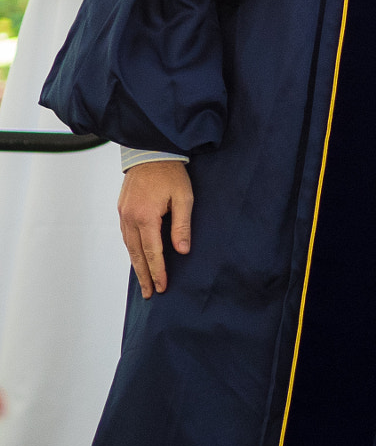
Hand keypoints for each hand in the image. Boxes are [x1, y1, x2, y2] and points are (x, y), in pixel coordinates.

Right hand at [118, 160, 192, 297]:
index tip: (162, 287)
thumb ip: (182, 225)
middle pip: (136, 255)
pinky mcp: (122, 210)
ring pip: (128, 247)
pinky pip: (126, 236)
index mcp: (146, 217)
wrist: (151, 151)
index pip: (153, 252)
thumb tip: (183, 251)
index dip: (158, 271)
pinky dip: (131, 250)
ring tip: (143, 281)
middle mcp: (130, 219)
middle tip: (149, 294)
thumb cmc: (171, 173)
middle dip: (144, 275)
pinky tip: (137, 258)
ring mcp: (123, 214)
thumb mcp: (184, 197)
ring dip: (137, 265)